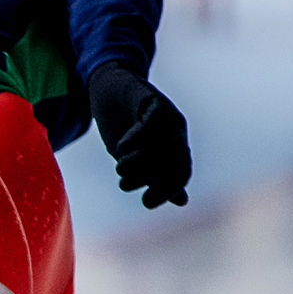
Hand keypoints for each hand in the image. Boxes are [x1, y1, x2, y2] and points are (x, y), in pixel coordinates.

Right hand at [87, 65, 190, 208]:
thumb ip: (159, 176)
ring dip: (141, 161)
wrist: (109, 91)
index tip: (146, 203)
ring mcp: (166, 114)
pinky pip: (154, 120)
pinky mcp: (151, 99)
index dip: (168, 190)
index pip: (182, 173)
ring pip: (165, 143)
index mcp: (176, 147)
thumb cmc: (124, 126)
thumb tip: (183, 201)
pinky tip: (122, 145)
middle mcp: (176, 131)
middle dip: (150, 177)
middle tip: (124, 185)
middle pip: (175, 159)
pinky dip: (138, 136)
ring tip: (119, 167)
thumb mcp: (140, 157)